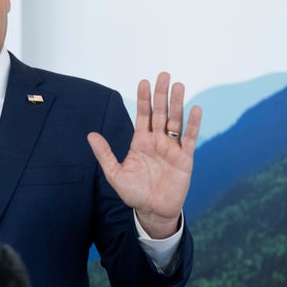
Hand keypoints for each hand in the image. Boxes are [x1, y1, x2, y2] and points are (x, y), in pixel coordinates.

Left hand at [87, 72, 201, 238]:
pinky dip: (193, 124)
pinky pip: (189, 138)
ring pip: (176, 121)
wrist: (153, 211)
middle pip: (160, 112)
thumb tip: (91, 135)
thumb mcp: (114, 174)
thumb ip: (105, 154)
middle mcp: (157, 141)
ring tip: (179, 85)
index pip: (143, 115)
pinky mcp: (185, 158)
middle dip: (161, 94)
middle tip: (163, 75)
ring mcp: (171, 148)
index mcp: (140, 141)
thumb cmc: (133, 192)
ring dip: (178, 103)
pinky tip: (195, 109)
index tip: (144, 81)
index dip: (143, 99)